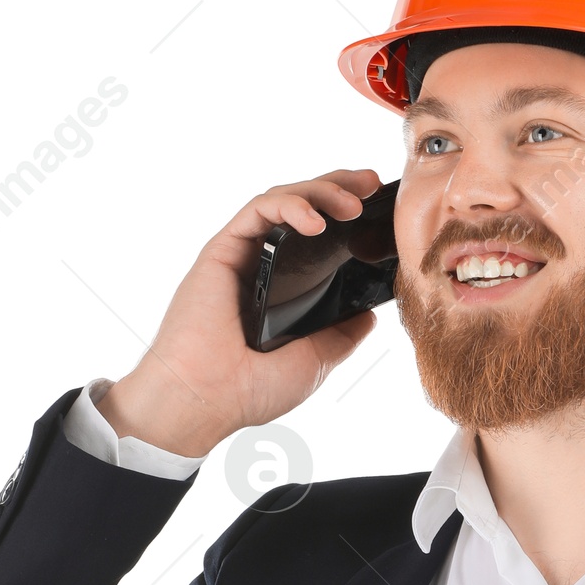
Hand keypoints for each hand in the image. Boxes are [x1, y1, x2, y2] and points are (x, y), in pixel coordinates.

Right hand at [98, 170, 382, 457]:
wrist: (206, 399)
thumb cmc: (250, 389)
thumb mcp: (314, 361)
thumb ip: (341, 335)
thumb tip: (369, 314)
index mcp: (282, 289)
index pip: (317, 237)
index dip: (346, 215)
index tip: (378, 208)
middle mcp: (262, 265)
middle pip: (302, 208)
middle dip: (339, 188)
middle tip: (372, 185)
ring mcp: (242, 255)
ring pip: (282, 201)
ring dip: (321, 192)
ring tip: (353, 205)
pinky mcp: (223, 249)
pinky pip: (258, 210)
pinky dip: (289, 206)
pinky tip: (315, 221)